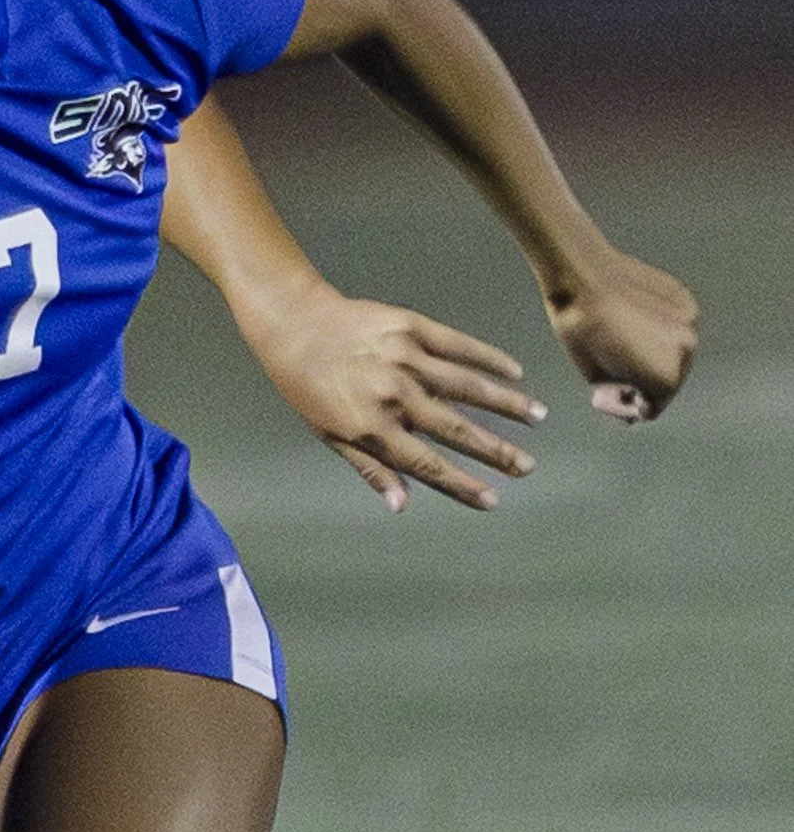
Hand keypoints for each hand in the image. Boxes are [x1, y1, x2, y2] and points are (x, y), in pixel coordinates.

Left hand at [250, 281, 542, 512]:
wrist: (297, 326)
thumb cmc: (309, 387)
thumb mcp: (332, 435)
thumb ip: (372, 469)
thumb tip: (402, 505)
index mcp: (372, 427)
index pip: (427, 465)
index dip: (461, 485)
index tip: (492, 500)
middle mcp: (394, 395)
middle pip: (456, 429)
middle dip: (496, 451)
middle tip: (528, 467)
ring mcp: (406, 359)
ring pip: (468, 385)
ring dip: (506, 403)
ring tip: (536, 417)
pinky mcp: (413, 327)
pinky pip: (460, 346)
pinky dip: (489, 359)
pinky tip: (515, 373)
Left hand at [544, 242, 696, 421]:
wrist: (582, 279)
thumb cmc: (583, 332)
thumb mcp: (598, 380)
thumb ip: (624, 395)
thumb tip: (638, 401)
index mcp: (665, 379)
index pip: (653, 409)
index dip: (626, 406)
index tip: (608, 393)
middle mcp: (687, 352)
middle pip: (669, 382)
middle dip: (644, 381)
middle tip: (614, 367)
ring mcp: (689, 322)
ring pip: (676, 352)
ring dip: (655, 354)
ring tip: (623, 340)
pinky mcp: (684, 298)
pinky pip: (676, 324)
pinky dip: (660, 327)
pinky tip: (635, 318)